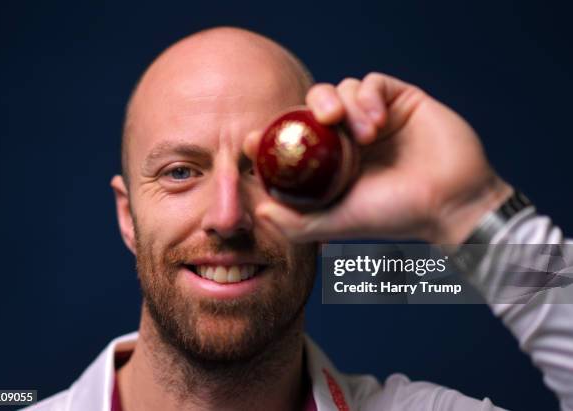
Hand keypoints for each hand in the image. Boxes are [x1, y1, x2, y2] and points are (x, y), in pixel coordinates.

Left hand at [244, 73, 512, 244]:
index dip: (269, 134)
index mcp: (332, 162)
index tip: (251, 139)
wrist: (450, 202)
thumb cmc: (396, 216)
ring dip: (348, 105)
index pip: (292, 138)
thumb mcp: (338, 223)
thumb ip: (298, 223)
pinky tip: (379, 121)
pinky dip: (368, 95)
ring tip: (368, 134)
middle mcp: (349, 137)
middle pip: (313, 105)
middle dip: (311, 107)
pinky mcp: (400, 99)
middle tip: (324, 119)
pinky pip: (371, 82)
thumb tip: (260, 211)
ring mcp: (373, 117)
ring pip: (341, 89)